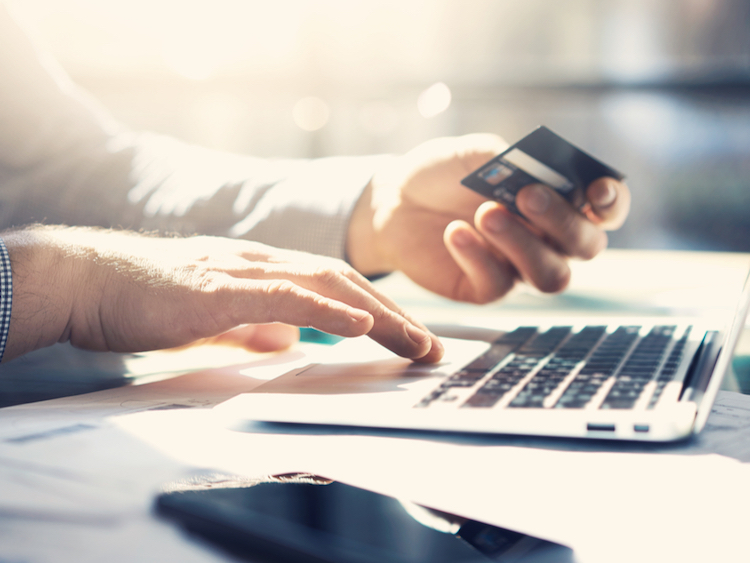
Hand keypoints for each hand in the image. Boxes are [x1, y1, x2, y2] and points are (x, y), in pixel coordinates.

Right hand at [2, 226, 442, 362]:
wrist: (91, 280)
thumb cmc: (147, 299)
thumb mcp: (214, 318)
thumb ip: (252, 327)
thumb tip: (288, 342)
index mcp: (262, 271)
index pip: (334, 286)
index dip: (378, 310)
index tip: (408, 337)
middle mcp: (262, 263)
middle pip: (343, 283)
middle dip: (394, 315)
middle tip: (430, 346)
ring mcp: (242, 271)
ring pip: (325, 285)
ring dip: (376, 314)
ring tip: (413, 340)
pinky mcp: (219, 289)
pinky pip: (282, 296)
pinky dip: (325, 310)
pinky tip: (358, 324)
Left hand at [348, 134, 630, 302]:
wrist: (394, 199)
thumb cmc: (443, 173)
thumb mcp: (475, 154)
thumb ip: (512, 161)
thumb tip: (541, 173)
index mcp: (559, 200)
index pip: (606, 210)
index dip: (612, 203)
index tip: (597, 190)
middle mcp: (549, 239)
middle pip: (586, 246)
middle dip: (562, 221)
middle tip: (526, 195)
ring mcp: (519, 267)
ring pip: (550, 275)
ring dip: (524, 245)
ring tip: (486, 213)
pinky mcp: (485, 288)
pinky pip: (498, 284)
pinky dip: (478, 256)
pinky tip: (455, 232)